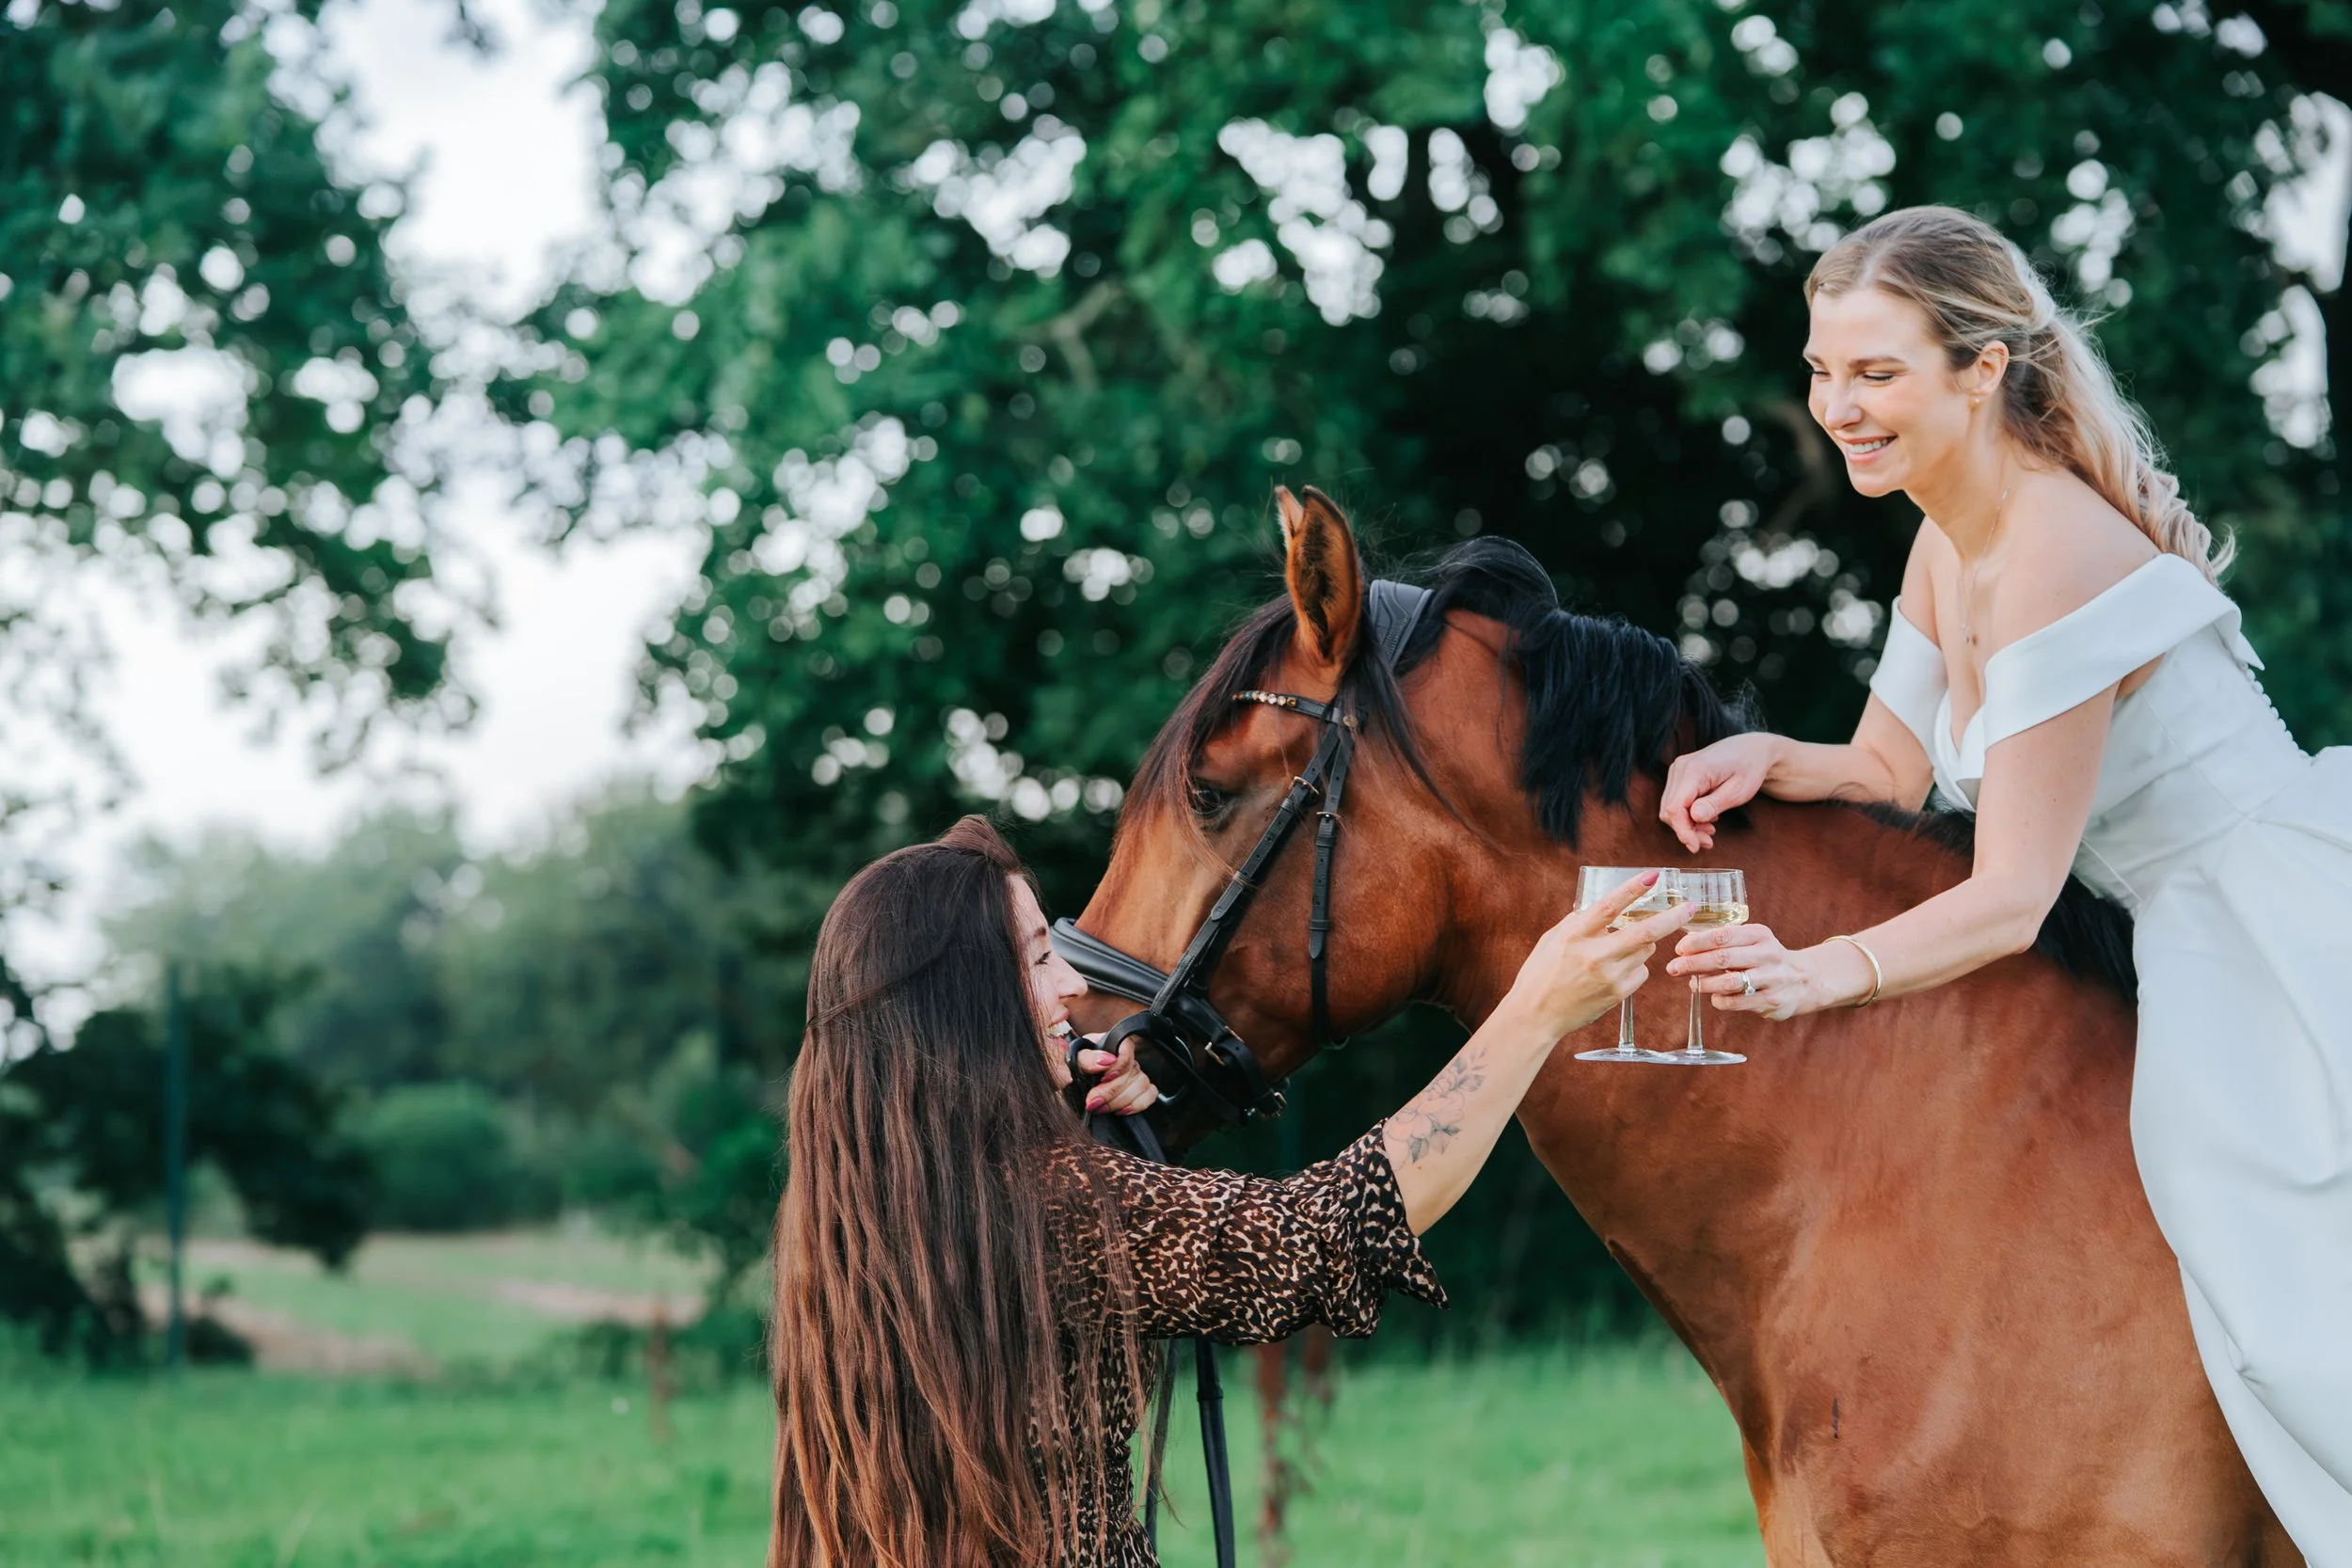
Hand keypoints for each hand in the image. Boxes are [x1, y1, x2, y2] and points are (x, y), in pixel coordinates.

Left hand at [1076, 1036, 1158, 1116]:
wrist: (1068, 1093)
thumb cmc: (1069, 1075)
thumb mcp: (1072, 1063)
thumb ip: (1086, 1058)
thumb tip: (1107, 1059)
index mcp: (1109, 1045)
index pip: (1127, 1047)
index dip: (1119, 1065)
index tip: (1103, 1078)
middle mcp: (1124, 1059)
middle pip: (1133, 1071)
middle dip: (1111, 1091)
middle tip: (1093, 1102)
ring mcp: (1134, 1075)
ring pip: (1142, 1084)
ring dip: (1120, 1100)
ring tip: (1101, 1108)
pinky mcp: (1139, 1091)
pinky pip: (1150, 1094)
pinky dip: (1137, 1104)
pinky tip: (1121, 1110)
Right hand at [1505, 871, 1695, 1038]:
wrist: (1537, 1014)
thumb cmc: (1541, 972)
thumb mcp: (1553, 939)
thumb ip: (1578, 921)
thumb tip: (1606, 905)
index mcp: (1574, 935)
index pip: (1609, 907)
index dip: (1633, 889)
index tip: (1654, 876)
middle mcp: (1594, 955)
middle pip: (1644, 933)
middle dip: (1672, 918)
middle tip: (1690, 907)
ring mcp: (1608, 977)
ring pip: (1646, 951)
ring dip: (1644, 942)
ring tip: (1622, 947)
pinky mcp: (1618, 994)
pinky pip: (1641, 972)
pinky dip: (1636, 965)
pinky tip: (1616, 969)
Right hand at [1659, 734, 1781, 852]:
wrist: (1751, 749)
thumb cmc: (1749, 768)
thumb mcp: (1738, 791)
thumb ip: (1714, 804)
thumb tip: (1694, 817)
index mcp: (1695, 770)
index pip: (1675, 807)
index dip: (1682, 831)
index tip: (1696, 846)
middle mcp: (1680, 768)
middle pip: (1669, 809)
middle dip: (1686, 830)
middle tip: (1708, 842)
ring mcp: (1678, 770)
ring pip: (1670, 807)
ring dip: (1687, 825)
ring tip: (1710, 832)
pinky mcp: (1680, 775)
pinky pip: (1676, 801)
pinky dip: (1687, 815)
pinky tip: (1705, 819)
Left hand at [1666, 923, 1829, 1019]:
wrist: (1806, 979)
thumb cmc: (1766, 958)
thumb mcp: (1752, 941)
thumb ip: (1723, 942)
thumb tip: (1686, 947)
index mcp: (1759, 934)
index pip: (1722, 936)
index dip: (1696, 943)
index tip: (1679, 948)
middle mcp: (1768, 954)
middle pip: (1723, 958)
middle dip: (1693, 963)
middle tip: (1674, 967)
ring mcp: (1772, 979)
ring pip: (1729, 983)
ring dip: (1705, 984)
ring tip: (1693, 984)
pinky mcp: (1772, 1001)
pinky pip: (1736, 1002)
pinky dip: (1720, 1000)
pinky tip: (1715, 996)